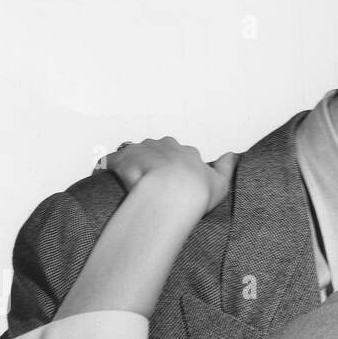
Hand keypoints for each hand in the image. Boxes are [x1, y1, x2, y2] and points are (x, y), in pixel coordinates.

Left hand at [105, 137, 236, 213]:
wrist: (171, 193)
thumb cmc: (196, 192)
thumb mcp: (220, 183)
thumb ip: (226, 168)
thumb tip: (233, 155)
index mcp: (185, 151)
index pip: (178, 154)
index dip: (174, 168)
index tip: (172, 182)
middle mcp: (162, 145)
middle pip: (154, 150)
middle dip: (151, 163)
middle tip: (150, 185)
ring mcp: (141, 150)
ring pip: (133, 154)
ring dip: (130, 166)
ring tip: (127, 185)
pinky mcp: (120, 159)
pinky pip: (109, 162)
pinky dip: (105, 169)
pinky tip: (104, 180)